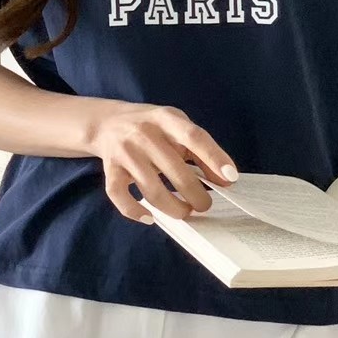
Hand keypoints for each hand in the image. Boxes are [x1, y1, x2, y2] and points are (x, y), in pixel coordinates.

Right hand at [84, 103, 237, 224]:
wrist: (106, 122)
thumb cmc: (152, 128)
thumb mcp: (177, 127)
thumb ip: (201, 151)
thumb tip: (226, 180)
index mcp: (166, 119)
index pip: (193, 137)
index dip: (214, 158)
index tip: (230, 178)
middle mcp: (144, 134)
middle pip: (175, 170)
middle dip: (196, 195)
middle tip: (204, 205)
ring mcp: (125, 153)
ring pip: (152, 190)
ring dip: (173, 208)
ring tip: (184, 211)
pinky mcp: (110, 170)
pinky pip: (120, 196)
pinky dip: (135, 211)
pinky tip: (150, 218)